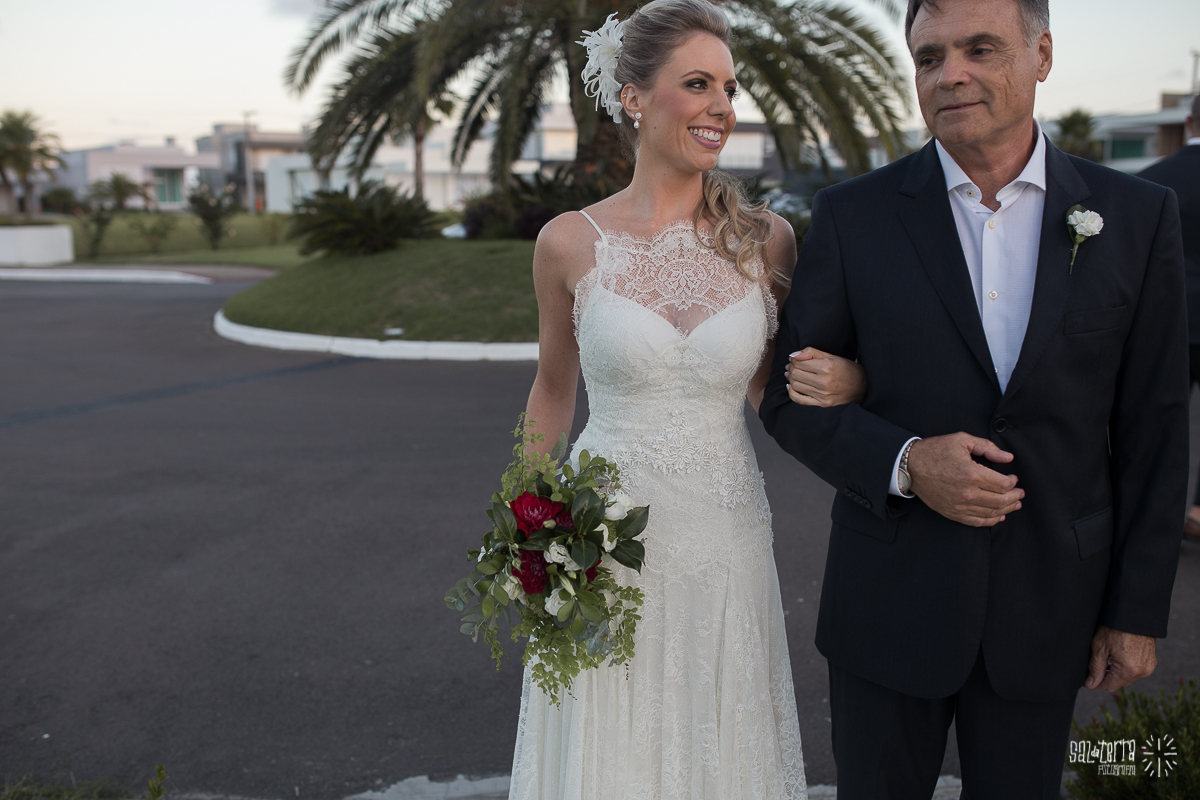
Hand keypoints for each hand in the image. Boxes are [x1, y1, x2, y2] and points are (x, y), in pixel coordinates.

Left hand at [785, 347, 866, 406]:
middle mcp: (823, 381)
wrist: (862, 387)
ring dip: (790, 379)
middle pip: (795, 374)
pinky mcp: (822, 404)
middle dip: (790, 368)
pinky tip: (791, 387)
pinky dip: (792, 393)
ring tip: (792, 374)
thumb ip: (812, 352)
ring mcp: (822, 394)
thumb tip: (793, 355)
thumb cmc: (847, 369)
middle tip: (791, 366)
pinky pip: (800, 400)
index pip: (799, 363)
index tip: (794, 359)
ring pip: (796, 385)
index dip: (793, 360)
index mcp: (826, 367)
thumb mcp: (832, 356)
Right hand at [907, 433, 1023, 526]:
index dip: (1013, 482)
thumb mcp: (961, 441)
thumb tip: (1007, 458)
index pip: (1003, 484)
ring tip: (1014, 504)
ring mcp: (959, 505)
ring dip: (1007, 509)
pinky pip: (976, 521)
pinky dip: (991, 520)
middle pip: (1001, 500)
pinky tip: (999, 516)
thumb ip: (987, 447)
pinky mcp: (952, 513)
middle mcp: (967, 493)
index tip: (1014, 478)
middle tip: (1020, 493)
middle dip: (1015, 497)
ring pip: (991, 513)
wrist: (910, 466)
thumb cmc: (935, 451)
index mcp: (972, 474)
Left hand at [1085, 626, 1156, 690]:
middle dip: (1106, 678)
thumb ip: (1095, 668)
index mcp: (1128, 670)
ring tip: (1104, 662)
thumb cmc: (1115, 628)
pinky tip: (1116, 658)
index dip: (1096, 685)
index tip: (1087, 682)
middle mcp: (1141, 672)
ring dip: (1116, 673)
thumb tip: (1091, 684)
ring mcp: (1148, 666)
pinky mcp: (1151, 661)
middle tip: (1093, 671)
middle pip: (1119, 682)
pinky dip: (1125, 668)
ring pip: (1128, 677)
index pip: (1109, 686)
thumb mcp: (1100, 647)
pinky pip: (1136, 670)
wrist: (1135, 614)